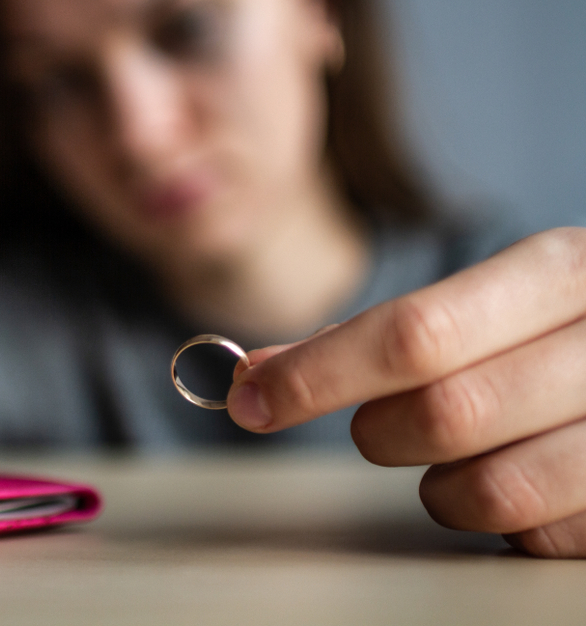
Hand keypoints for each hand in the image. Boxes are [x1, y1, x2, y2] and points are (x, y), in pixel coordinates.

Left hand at [226, 227, 585, 556]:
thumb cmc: (555, 329)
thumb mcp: (487, 301)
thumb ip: (375, 336)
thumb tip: (257, 372)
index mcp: (556, 272)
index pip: (413, 333)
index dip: (317, 375)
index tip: (253, 399)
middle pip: (444, 415)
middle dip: (379, 430)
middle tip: (378, 424)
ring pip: (489, 491)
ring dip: (439, 486)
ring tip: (455, 454)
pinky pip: (536, 535)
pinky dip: (500, 517)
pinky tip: (512, 471)